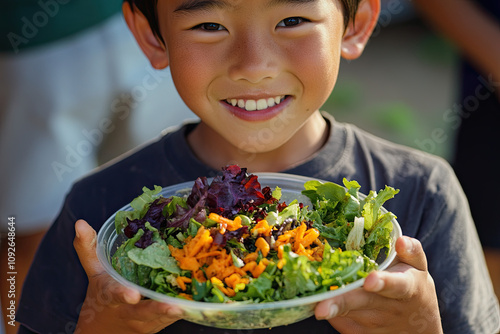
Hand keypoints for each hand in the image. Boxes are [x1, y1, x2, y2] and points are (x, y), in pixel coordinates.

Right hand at [73, 219, 181, 333]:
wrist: (102, 333)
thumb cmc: (100, 299)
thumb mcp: (94, 273)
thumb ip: (88, 248)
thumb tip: (80, 222)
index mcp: (109, 296)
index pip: (113, 295)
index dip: (122, 294)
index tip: (132, 295)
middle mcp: (127, 312)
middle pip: (143, 313)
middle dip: (158, 310)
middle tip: (174, 307)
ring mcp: (144, 323)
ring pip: (161, 319)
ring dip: (176, 312)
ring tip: (191, 304)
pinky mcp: (158, 326)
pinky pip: (171, 320)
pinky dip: (184, 312)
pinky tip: (198, 304)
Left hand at [315, 236, 442, 333]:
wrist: (418, 325)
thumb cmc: (414, 287)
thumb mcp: (418, 267)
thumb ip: (411, 250)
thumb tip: (400, 239)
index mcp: (406, 287)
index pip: (396, 285)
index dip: (382, 282)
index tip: (369, 281)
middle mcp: (390, 308)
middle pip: (362, 303)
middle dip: (341, 304)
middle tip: (320, 308)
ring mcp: (374, 324)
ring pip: (347, 314)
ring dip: (329, 305)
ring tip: (314, 298)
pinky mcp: (360, 333)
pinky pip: (340, 322)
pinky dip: (330, 311)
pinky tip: (323, 299)